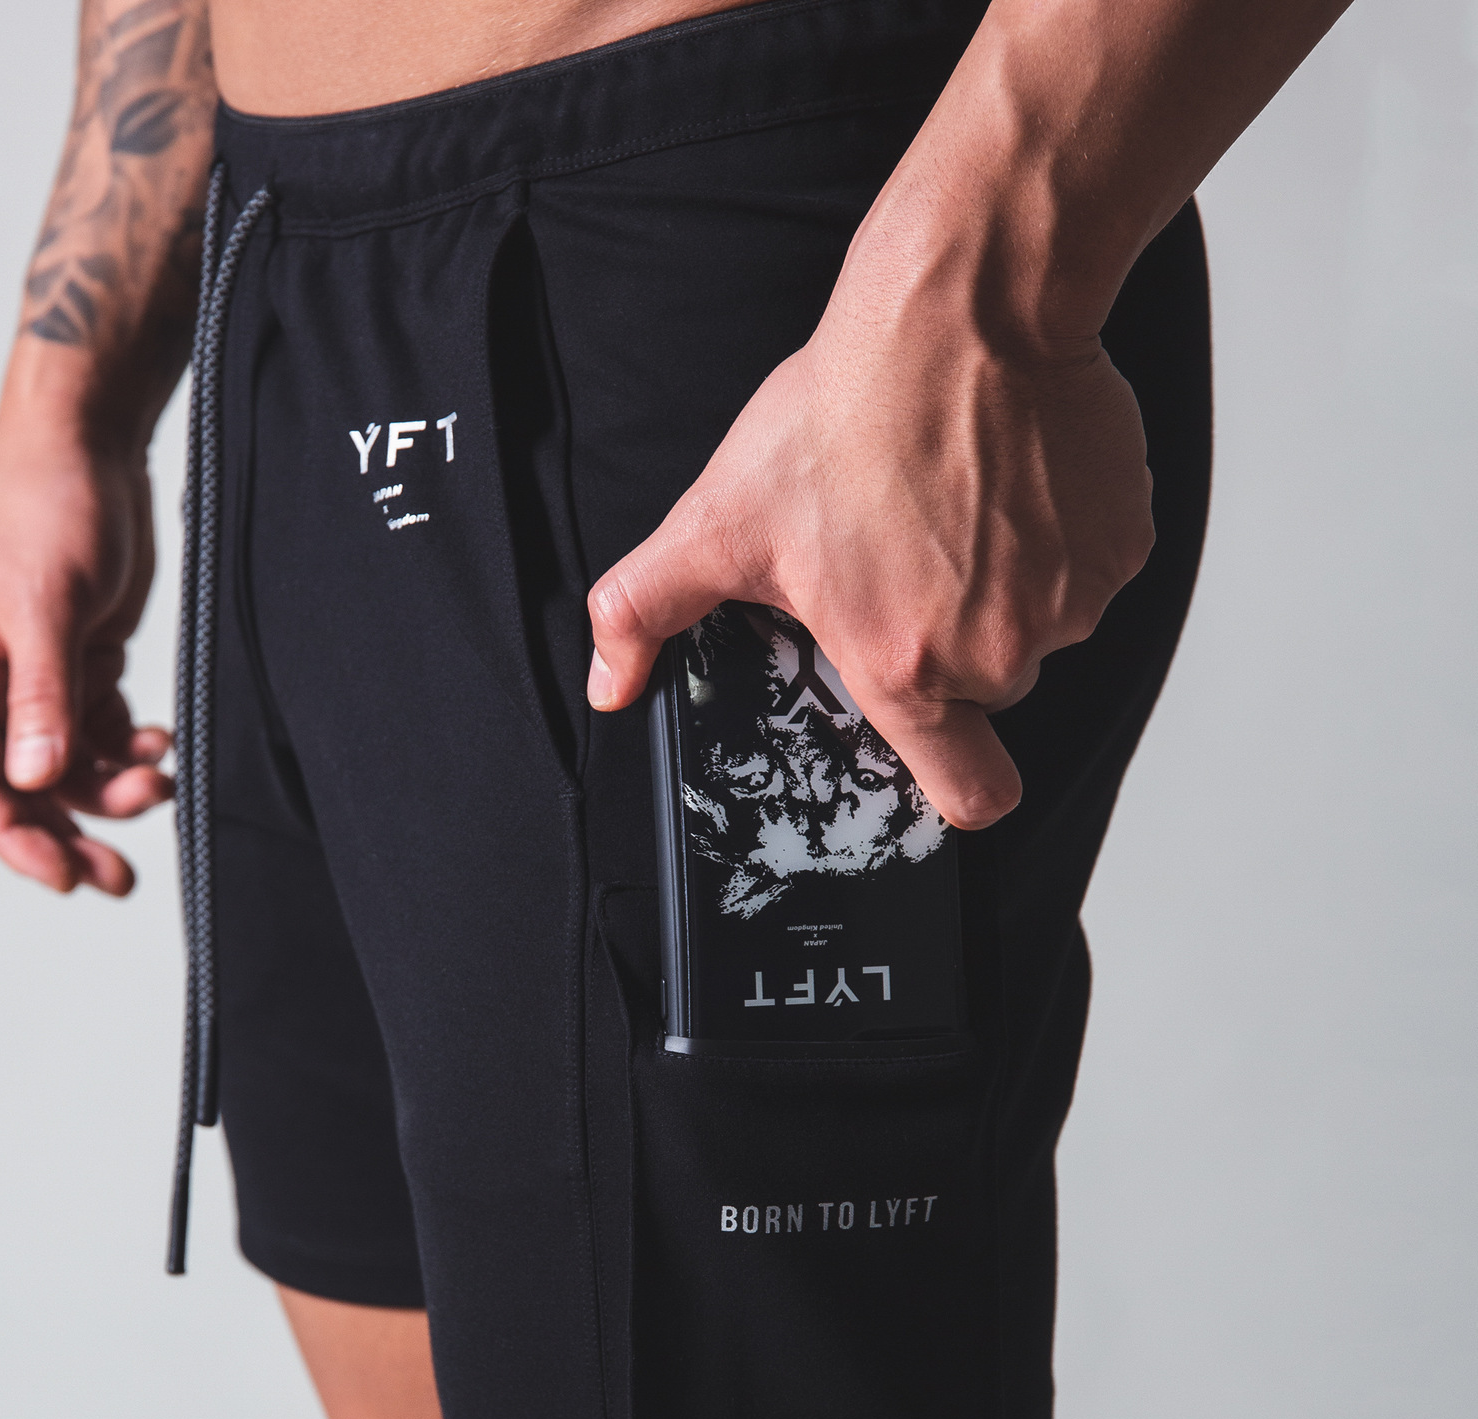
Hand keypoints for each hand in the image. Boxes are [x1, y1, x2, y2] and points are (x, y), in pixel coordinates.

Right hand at [0, 406, 172, 895]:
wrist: (91, 447)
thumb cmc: (46, 505)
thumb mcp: (45, 601)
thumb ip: (42, 694)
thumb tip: (37, 779)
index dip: (15, 837)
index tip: (66, 876)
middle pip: (26, 787)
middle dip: (70, 834)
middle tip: (119, 879)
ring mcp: (43, 676)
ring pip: (71, 765)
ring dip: (114, 789)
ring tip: (160, 785)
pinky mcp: (87, 660)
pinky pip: (105, 730)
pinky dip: (133, 747)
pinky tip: (163, 745)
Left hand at [585, 261, 1154, 829]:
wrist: (961, 311)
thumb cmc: (842, 416)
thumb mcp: (718, 519)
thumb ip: (645, 613)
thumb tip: (607, 684)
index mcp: (904, 667)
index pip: (967, 794)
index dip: (954, 778)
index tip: (939, 740)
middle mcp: (999, 651)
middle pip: (988, 689)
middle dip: (952, 639)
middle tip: (907, 556)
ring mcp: (1072, 598)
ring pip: (1040, 624)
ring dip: (1006, 582)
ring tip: (953, 502)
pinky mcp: (1124, 542)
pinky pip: (1092, 566)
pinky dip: (1061, 535)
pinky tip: (1011, 478)